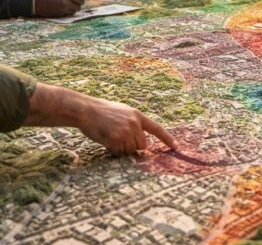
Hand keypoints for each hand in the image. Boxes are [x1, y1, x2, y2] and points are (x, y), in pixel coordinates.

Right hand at [24, 83, 176, 155]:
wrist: (85, 110)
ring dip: (121, 149)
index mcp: (137, 115)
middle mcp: (134, 123)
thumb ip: (133, 123)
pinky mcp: (116, 139)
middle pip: (142, 145)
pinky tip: (105, 139)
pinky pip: (119, 153)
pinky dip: (112, 150)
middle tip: (119, 139)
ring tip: (110, 136)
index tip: (176, 146)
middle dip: (133, 146)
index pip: (156, 128)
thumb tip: (141, 141)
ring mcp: (126, 131)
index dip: (167, 138)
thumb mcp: (121, 112)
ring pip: (130, 151)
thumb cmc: (100, 112)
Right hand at [34, 0, 83, 17]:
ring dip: (72, 10)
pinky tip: (62, 9)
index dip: (81, 1)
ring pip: (73, 12)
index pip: (80, 0)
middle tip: (73, 4)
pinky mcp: (59, 15)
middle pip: (78, 7)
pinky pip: (67, 15)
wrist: (36, 1)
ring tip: (67, 6)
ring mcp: (62, 10)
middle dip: (77, 6)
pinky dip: (67, 13)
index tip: (79, 1)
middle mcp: (66, 3)